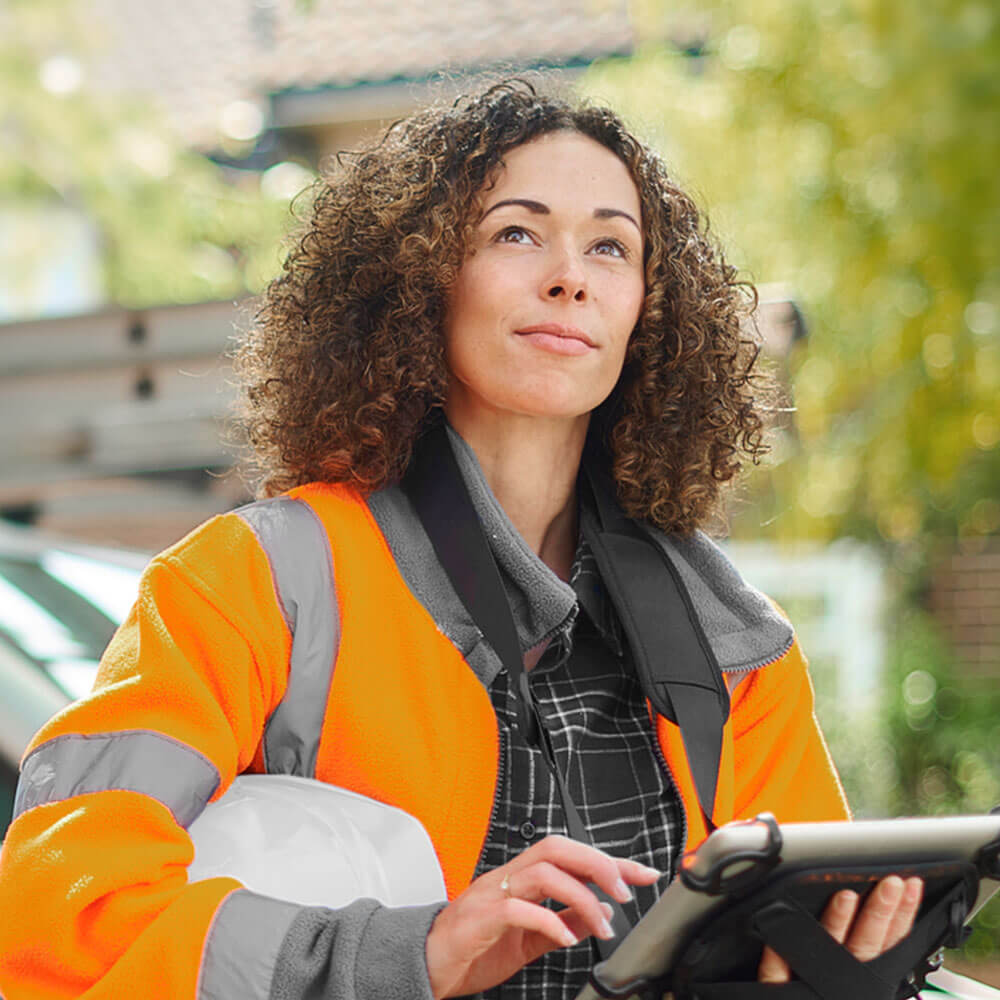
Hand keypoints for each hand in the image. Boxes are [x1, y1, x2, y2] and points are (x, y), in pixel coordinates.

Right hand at [424, 835, 660, 997]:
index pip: (570, 855)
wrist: (425, 964)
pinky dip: (548, 922)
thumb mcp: (528, 938)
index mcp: (521, 878)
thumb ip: (561, 922)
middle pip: (557, 848)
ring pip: (543, 871)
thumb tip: (598, 914)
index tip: (643, 873)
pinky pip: (518, 910)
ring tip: (602, 924)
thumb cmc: (472, 947)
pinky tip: (566, 938)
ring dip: (581, 895)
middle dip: (598, 864)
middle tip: (626, 891)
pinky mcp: (480, 918)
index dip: (610, 861)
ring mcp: (492, 894)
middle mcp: (508, 877)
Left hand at [758, 875, 923, 982]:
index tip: (909, 888)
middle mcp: (840, 982)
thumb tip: (894, 949)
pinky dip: (778, 950)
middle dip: (881, 911)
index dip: (899, 916)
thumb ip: (869, 970)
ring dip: (839, 921)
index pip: (887, 943)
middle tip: (892, 883)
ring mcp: (812, 986)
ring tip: (848, 895)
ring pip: (830, 948)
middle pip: (867, 942)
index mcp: (860, 982)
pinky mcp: (779, 992)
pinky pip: (776, 969)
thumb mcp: (852, 991)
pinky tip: (781, 925)